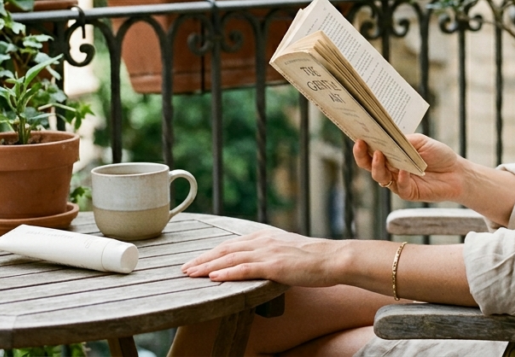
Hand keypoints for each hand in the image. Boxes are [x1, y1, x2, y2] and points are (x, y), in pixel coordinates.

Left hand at [181, 229, 339, 287]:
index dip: (210, 253)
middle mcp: (262, 241)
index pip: (230, 244)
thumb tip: (255, 261)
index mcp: (264, 236)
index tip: (194, 261)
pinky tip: (214, 277)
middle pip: (225, 249)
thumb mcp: (285, 250)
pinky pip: (245, 269)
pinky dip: (227, 272)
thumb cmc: (311, 258)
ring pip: (230, 258)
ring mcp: (267, 253)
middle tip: (183, 269)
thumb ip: (268, 253)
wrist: (331, 258)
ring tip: (191, 274)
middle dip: (202, 259)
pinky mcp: (274, 266)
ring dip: (207, 266)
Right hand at [353, 134, 464, 203]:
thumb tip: (388, 138)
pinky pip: (399, 187)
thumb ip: (404, 141)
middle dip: (362, 155)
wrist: (457, 172)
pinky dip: (400, 178)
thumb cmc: (439, 154)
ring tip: (379, 154)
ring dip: (377, 166)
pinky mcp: (409, 192)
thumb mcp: (421, 141)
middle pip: (369, 164)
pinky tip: (403, 171)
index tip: (358, 134)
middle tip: (361, 144)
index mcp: (391, 154)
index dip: (362, 144)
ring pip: (380, 177)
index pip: (372, 150)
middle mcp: (391, 168)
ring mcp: (398, 181)